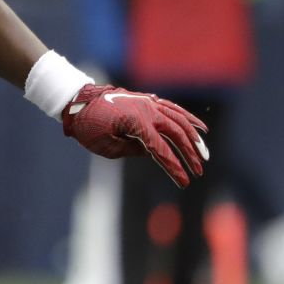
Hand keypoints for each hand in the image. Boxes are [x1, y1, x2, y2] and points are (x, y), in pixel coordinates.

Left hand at [62, 84, 208, 187]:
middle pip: (176, 134)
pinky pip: (173, 109)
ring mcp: (149, 103)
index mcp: (137, 123)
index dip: (174, 167)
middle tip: (199, 171)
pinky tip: (199, 128)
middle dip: (190, 154)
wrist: (79, 101)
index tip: (184, 182)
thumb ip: (133, 151)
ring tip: (204, 153)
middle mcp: (147, 110)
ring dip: (194, 137)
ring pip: (179, 119)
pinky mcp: (148, 100)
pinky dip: (188, 118)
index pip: (161, 150)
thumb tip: (153, 152)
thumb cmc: (89, 127)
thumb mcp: (107, 147)